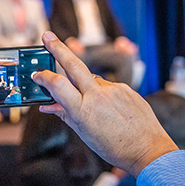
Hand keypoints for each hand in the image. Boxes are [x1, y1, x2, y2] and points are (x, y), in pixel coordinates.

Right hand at [33, 31, 177, 176]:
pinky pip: (107, 86)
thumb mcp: (84, 133)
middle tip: (47, 35)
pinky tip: (110, 110)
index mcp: (83, 111)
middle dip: (58, 48)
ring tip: (97, 110)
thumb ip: (65, 115)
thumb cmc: (114, 147)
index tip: (36, 74)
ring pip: (91, 79)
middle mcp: (98, 96)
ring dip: (85, 87)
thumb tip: (47, 105)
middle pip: (74, 64)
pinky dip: (102, 94)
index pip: (57, 85)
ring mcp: (114, 90)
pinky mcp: (126, 88)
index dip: (43, 77)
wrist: (148, 150)